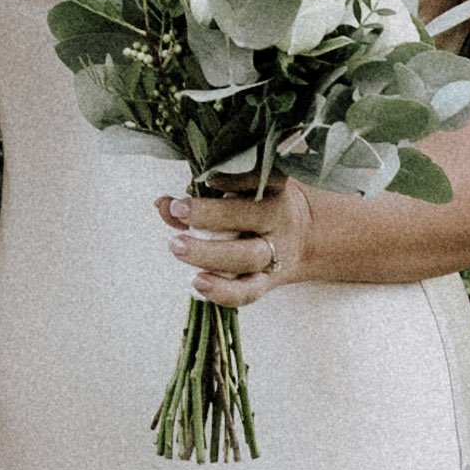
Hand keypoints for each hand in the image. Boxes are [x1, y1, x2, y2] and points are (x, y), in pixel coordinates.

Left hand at [161, 174, 314, 308]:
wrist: (306, 238)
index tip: (208, 178)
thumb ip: (202, 197)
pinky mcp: (268, 281)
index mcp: (274, 191)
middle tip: (178, 210)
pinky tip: (197, 283)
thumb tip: (163, 205)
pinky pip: (248, 292)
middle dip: (212, 215)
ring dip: (209, 254)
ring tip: (177, 246)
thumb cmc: (261, 206)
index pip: (257, 181)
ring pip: (247, 258)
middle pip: (250, 219)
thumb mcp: (241, 192)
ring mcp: (275, 254)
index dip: (232, 179)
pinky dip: (223, 291)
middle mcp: (278, 222)